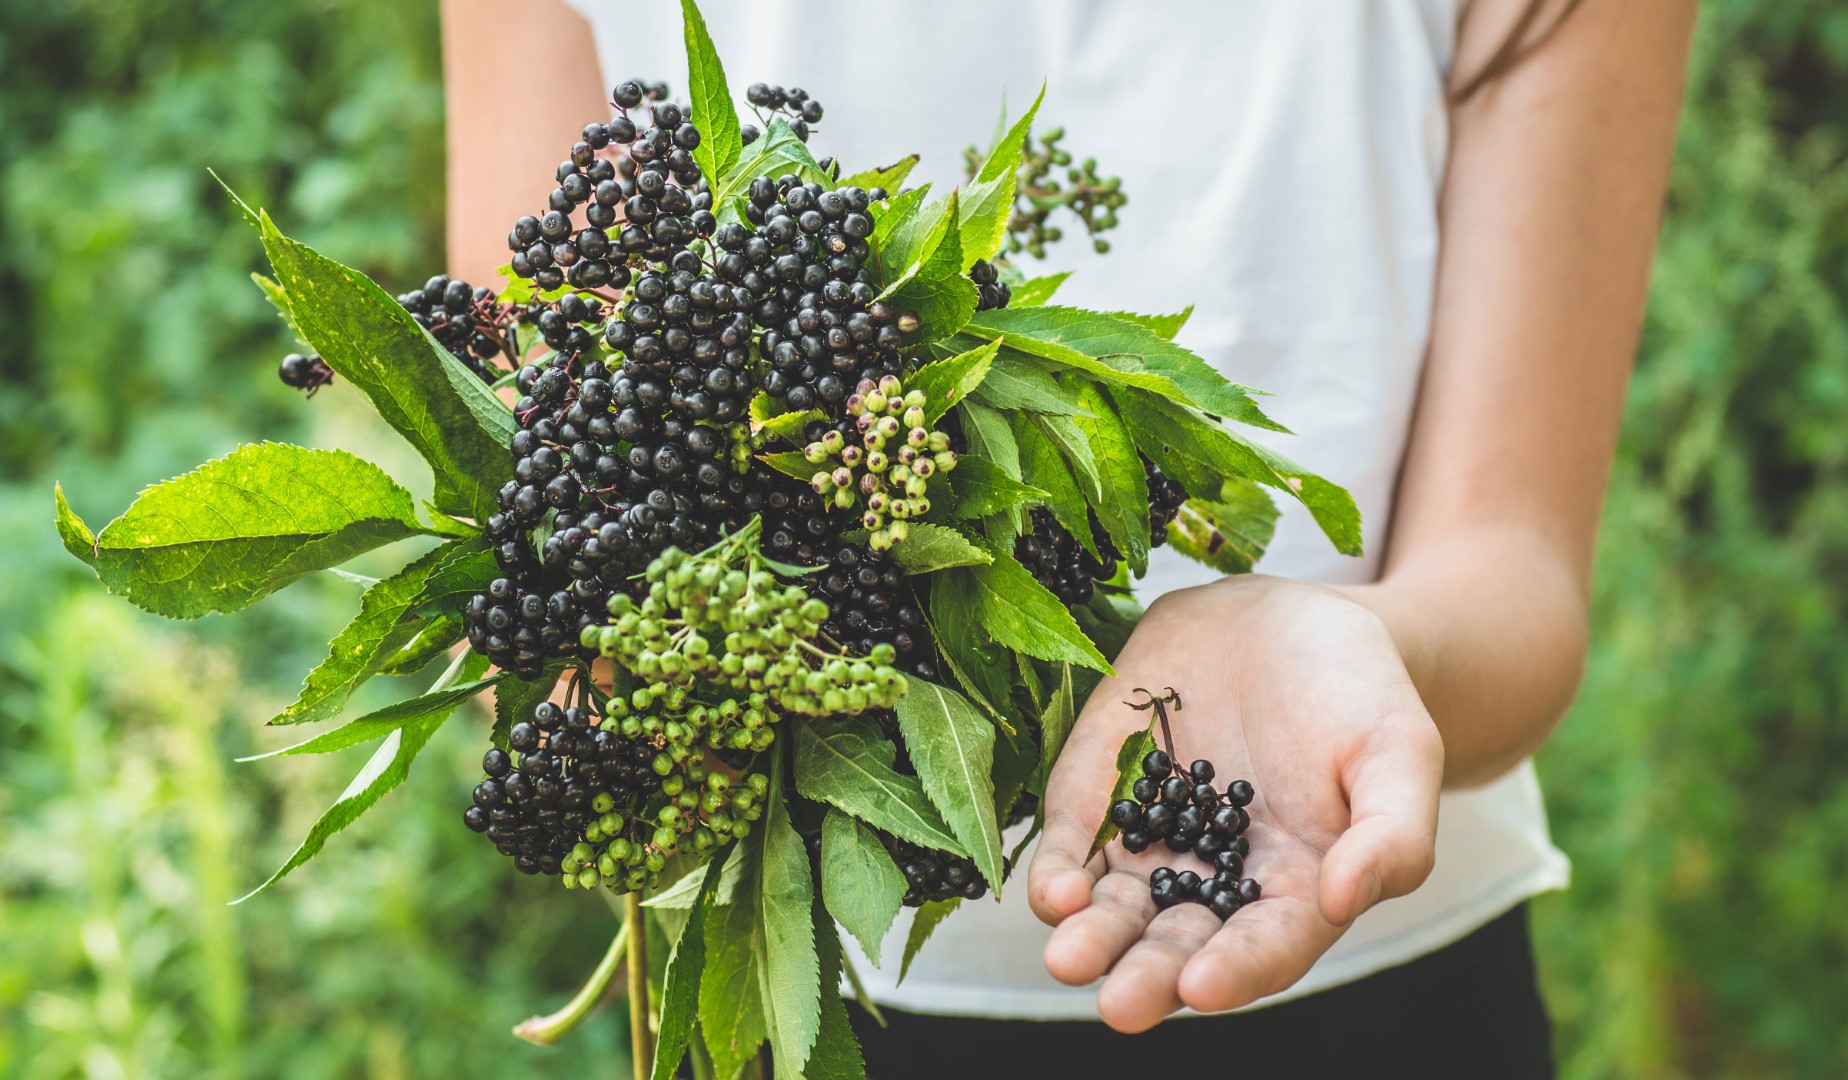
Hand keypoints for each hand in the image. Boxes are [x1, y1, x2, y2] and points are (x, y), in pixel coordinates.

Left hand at [1027, 575, 1443, 1030]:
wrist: (1289, 620)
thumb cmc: (1360, 693)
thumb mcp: (1400, 751)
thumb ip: (1391, 834)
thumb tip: (1342, 900)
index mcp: (1296, 891)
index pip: (1265, 948)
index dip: (1236, 971)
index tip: (1203, 985)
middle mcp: (1216, 882)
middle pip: (1176, 946)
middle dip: (1146, 977)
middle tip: (1119, 1003)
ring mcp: (1152, 840)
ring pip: (1114, 910)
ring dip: (1091, 938)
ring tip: (1068, 955)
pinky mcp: (1102, 792)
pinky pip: (1075, 843)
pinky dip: (1058, 871)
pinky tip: (1053, 891)